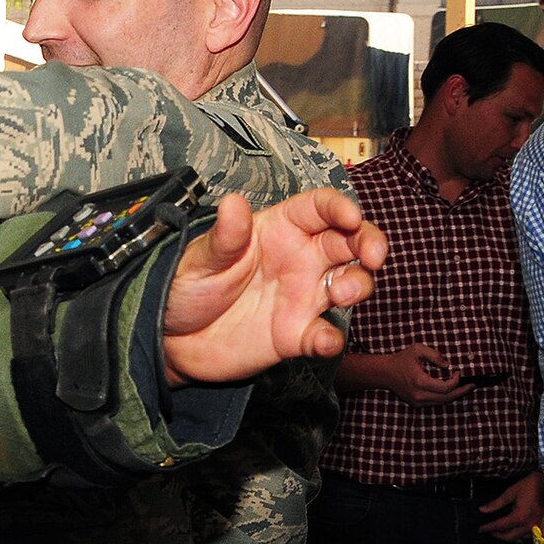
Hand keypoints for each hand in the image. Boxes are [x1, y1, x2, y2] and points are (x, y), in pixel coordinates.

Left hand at [161, 189, 384, 385]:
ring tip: (341, 294)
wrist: (170, 338)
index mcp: (278, 229)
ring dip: (358, 285)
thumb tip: (233, 203)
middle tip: (373, 255)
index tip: (350, 216)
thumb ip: (223, 238)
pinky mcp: (296, 335)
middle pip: (350, 241)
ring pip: (350, 283)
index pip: (319, 208)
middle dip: (370, 243)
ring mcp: (302, 297)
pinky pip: (324, 335)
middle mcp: (300, 259)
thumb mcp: (199, 259)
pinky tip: (321, 340)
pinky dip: (330, 339)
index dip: (340, 207)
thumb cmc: (185, 287)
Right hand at [379, 344, 469, 405]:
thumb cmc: (401, 360)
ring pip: (442, 402)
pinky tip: (451, 391)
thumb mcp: (417, 350)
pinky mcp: (416, 403)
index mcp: (420, 381)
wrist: (384, 373)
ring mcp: (417, 401)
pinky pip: (435, 402)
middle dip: (461, 391)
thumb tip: (448, 365)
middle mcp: (419, 394)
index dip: (456, 380)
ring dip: (454, 395)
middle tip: (472, 385)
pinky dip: (445, 397)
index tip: (458, 371)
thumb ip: (435, 355)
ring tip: (464, 388)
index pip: (445, 387)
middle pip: (447, 398)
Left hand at [479, 469, 543, 540]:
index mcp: (520, 516)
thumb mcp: (511, 492)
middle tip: (489, 531)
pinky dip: (519, 534)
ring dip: (508, 536)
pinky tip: (514, 529)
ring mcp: (538, 526)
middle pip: (509, 537)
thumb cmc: (532, 485)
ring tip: (500, 530)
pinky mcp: (543, 525)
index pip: (500, 526)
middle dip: (497, 535)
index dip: (488, 528)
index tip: (481, 529)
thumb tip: (483, 510)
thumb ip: (496, 503)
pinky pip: (529, 535)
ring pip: (520, 538)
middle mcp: (530, 525)